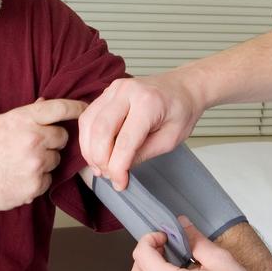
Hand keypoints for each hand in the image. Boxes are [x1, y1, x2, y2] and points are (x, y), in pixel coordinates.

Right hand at [0, 98, 85, 213]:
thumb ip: (25, 115)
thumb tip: (45, 103)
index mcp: (23, 119)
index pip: (60, 108)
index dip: (77, 107)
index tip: (86, 108)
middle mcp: (33, 139)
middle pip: (63, 137)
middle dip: (53, 141)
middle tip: (33, 146)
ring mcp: (36, 164)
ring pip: (56, 160)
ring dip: (45, 162)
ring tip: (20, 163)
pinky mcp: (36, 185)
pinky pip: (48, 180)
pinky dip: (38, 180)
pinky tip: (19, 177)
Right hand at [79, 74, 202, 189]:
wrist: (183, 87)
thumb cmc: (181, 112)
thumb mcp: (170, 140)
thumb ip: (143, 154)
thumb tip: (119, 170)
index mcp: (148, 103)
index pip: (125, 141)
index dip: (118, 167)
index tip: (119, 184)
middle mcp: (127, 91)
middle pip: (100, 130)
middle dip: (100, 159)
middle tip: (108, 175)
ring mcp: (114, 89)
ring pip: (88, 123)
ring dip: (89, 150)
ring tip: (100, 167)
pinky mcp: (106, 92)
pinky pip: (88, 116)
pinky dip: (88, 138)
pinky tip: (96, 152)